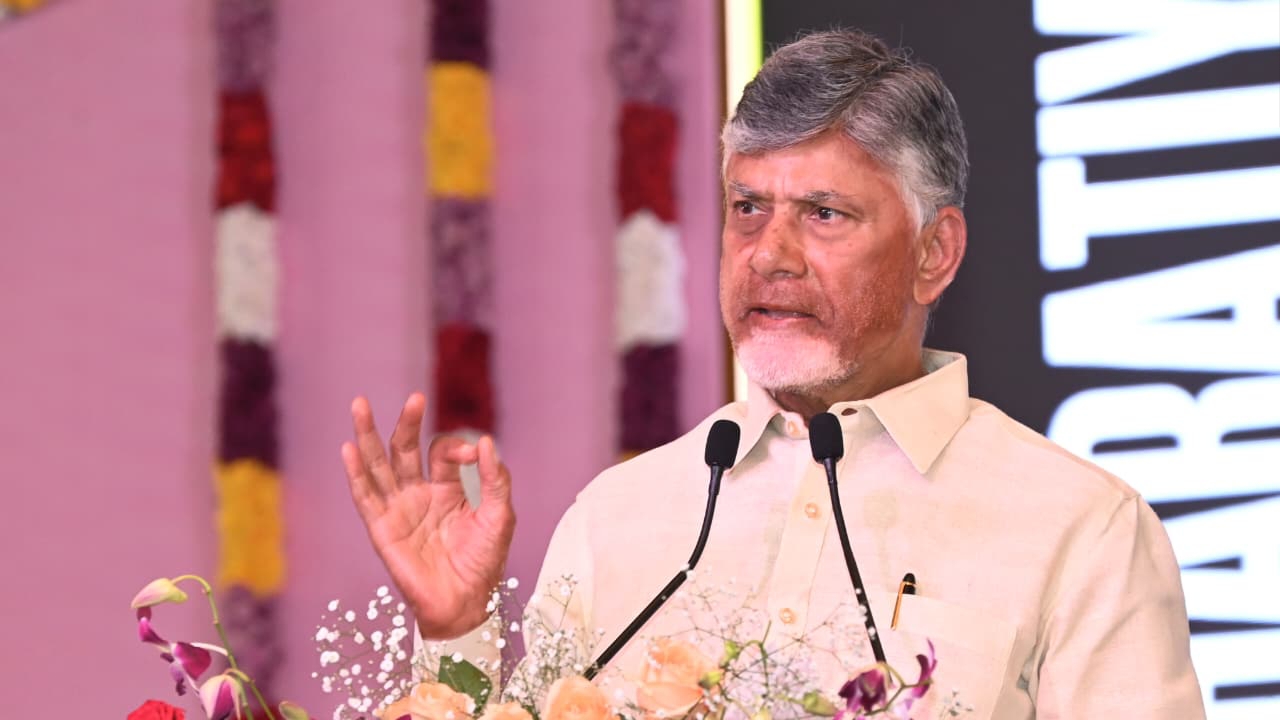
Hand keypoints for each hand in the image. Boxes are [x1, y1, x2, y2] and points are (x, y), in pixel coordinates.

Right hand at [341, 393, 514, 638]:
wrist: (466, 603)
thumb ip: (495, 479)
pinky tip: (350, 448)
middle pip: (405, 449)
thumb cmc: (484, 562)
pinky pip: (366, 496)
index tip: (473, 455)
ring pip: (379, 465)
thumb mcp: (500, 516)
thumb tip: (486, 441)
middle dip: (406, 423)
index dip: (456, 446)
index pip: (442, 452)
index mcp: (447, 488)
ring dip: (368, 435)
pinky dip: (356, 473)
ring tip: (359, 405)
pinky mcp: (382, 528)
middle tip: (414, 398)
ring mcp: (398, 509)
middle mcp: (419, 493)